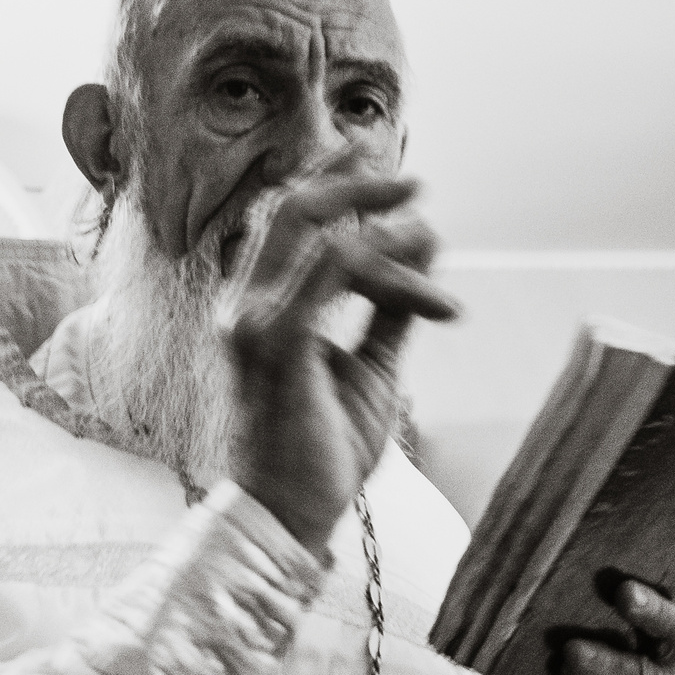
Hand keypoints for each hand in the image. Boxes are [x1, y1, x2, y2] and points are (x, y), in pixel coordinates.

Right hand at [222, 169, 459, 548]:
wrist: (287, 515)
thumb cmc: (321, 450)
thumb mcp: (369, 367)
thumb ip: (389, 310)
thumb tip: (421, 250)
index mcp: (257, 306)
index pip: (284, 222)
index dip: (329, 180)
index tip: (376, 158)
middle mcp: (244, 305)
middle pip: (291, 209)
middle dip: (353, 182)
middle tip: (411, 178)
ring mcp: (254, 323)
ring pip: (312, 232)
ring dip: (378, 221)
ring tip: (430, 227)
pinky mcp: (278, 345)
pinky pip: (328, 275)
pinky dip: (378, 261)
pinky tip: (420, 266)